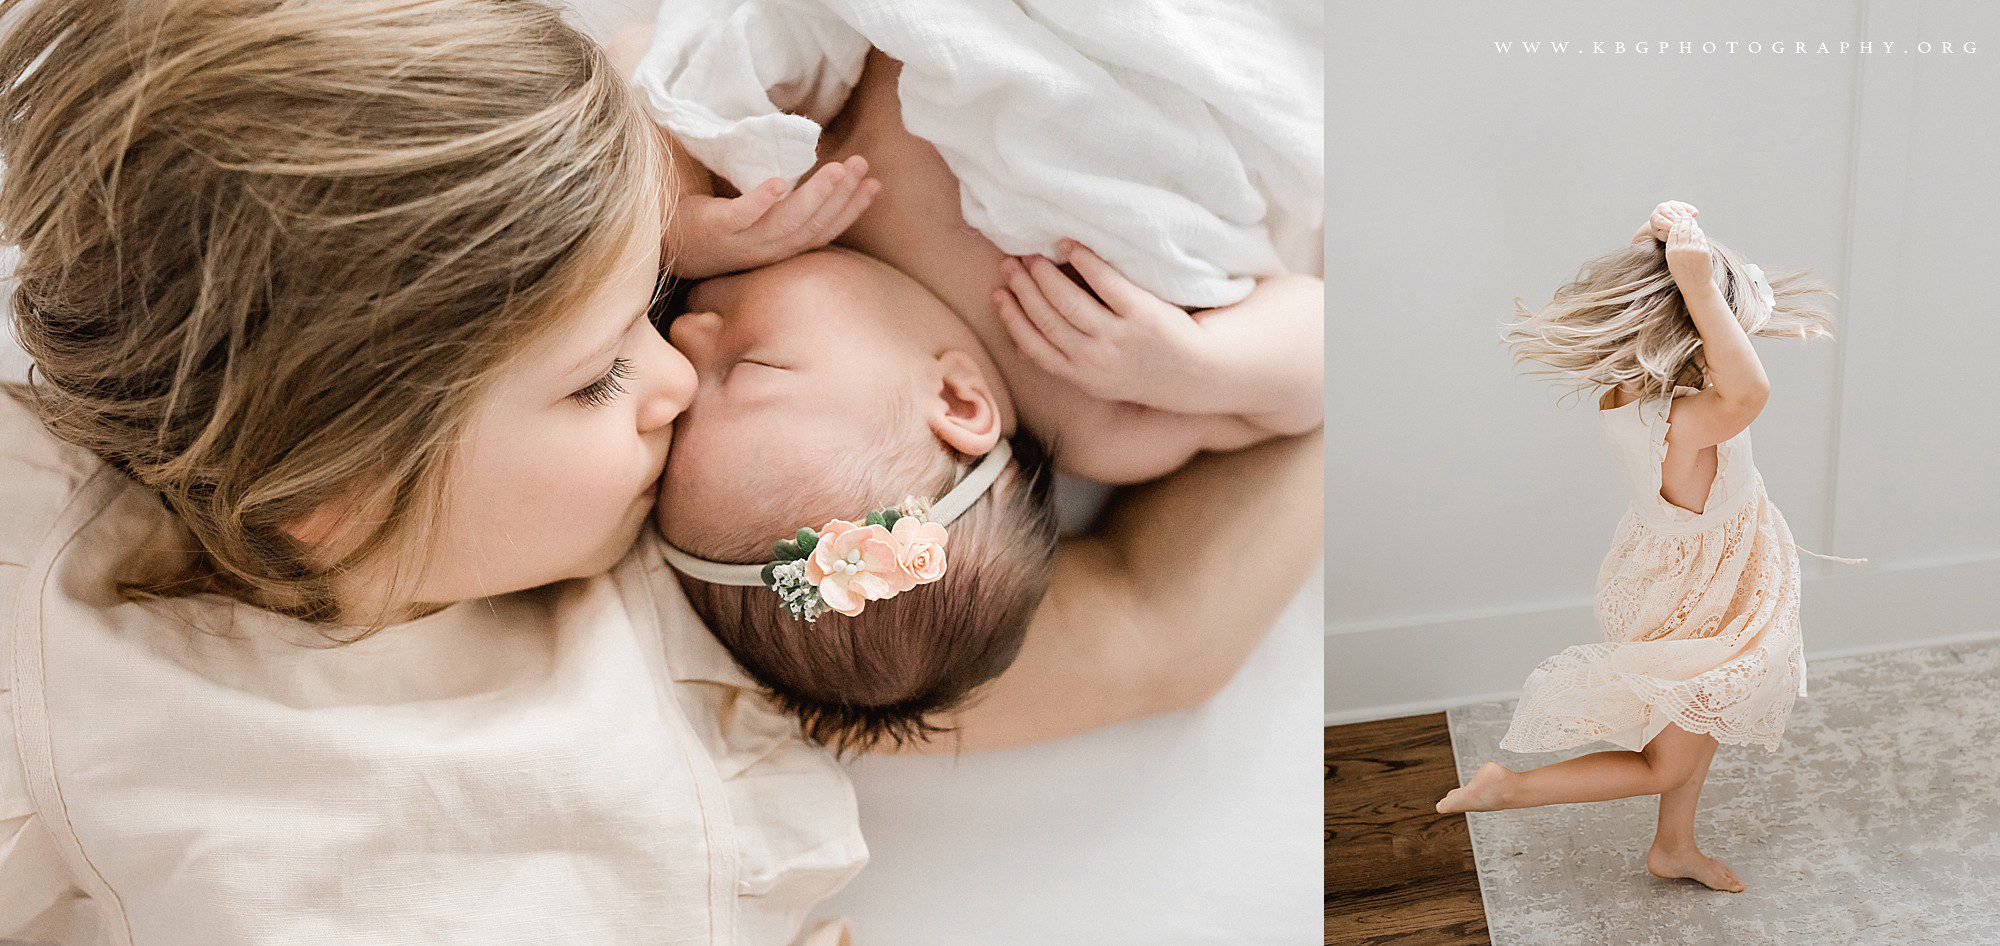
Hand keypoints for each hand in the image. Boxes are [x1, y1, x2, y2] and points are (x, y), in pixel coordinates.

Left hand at [666, 155, 879, 278]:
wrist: (667, 243)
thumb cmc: (715, 227)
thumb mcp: (758, 221)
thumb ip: (785, 207)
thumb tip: (813, 176)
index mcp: (781, 248)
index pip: (824, 230)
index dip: (852, 209)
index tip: (875, 184)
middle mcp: (767, 250)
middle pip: (812, 225)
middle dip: (841, 195)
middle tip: (860, 165)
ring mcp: (741, 242)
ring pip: (787, 222)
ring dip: (815, 195)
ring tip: (836, 169)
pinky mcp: (715, 228)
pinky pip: (742, 216)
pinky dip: (761, 200)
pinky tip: (779, 183)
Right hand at [993, 241, 1206, 410]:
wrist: (1197, 374)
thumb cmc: (1142, 370)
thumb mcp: (1100, 380)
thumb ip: (1067, 363)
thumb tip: (1021, 347)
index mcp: (1081, 377)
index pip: (1035, 345)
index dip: (1012, 317)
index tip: (998, 293)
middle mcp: (1096, 360)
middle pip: (1047, 318)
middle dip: (1023, 288)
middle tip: (1011, 264)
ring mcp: (1119, 337)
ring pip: (1069, 301)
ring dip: (1046, 274)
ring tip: (1034, 255)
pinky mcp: (1143, 314)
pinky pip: (1106, 282)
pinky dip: (1086, 261)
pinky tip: (1072, 246)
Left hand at [1645, 200, 1698, 241]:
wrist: (1665, 225)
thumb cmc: (1663, 232)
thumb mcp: (1662, 235)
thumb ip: (1665, 233)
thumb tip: (1671, 229)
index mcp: (1655, 217)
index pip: (1662, 221)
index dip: (1670, 226)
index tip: (1677, 232)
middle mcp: (1661, 208)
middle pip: (1670, 214)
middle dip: (1679, 221)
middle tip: (1687, 228)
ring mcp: (1670, 204)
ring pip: (1679, 209)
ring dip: (1685, 216)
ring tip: (1692, 223)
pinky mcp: (1679, 203)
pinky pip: (1686, 205)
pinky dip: (1691, 210)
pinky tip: (1695, 214)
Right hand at [1664, 217, 1714, 291]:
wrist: (1696, 285)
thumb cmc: (1683, 274)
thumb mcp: (1673, 261)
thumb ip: (1674, 247)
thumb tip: (1677, 232)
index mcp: (1671, 252)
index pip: (1673, 232)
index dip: (1676, 224)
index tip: (1677, 219)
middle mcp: (1682, 250)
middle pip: (1683, 229)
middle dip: (1684, 220)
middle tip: (1685, 215)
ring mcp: (1694, 250)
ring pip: (1693, 231)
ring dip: (1692, 224)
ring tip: (1691, 220)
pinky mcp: (1704, 250)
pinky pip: (1701, 237)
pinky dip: (1699, 231)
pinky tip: (1698, 229)